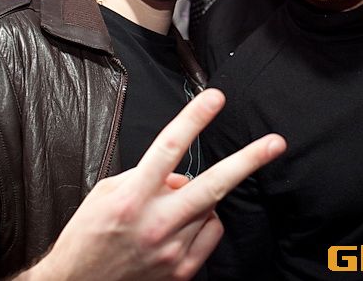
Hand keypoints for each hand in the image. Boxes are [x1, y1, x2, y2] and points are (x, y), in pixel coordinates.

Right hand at [18, 88, 285, 280]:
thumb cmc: (87, 238)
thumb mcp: (105, 194)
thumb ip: (144, 177)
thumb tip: (179, 174)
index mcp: (132, 197)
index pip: (169, 147)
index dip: (194, 119)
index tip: (215, 98)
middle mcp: (155, 223)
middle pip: (212, 185)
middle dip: (248, 161)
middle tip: (275, 144)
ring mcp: (172, 250)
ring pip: (211, 208)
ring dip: (200, 200)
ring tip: (171, 210)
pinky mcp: (181, 270)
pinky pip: (211, 233)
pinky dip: (204, 222)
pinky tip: (181, 226)